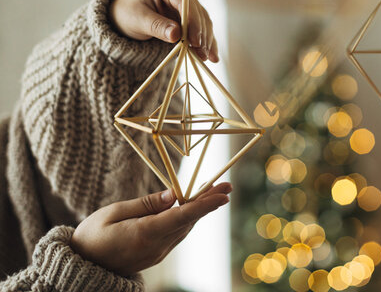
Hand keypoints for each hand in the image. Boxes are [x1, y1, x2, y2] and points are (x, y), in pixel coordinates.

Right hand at [70, 183, 231, 275]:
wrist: (82, 266)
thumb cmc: (92, 235)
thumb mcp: (113, 212)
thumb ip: (146, 204)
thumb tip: (174, 195)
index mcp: (144, 233)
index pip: (181, 217)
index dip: (204, 205)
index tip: (223, 196)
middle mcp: (156, 246)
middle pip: (188, 221)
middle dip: (209, 202)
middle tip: (227, 186)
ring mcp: (157, 253)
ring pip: (185, 228)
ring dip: (201, 209)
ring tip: (216, 191)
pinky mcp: (156, 254)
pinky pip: (177, 233)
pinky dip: (188, 218)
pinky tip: (195, 206)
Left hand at [109, 0, 217, 61]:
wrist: (125, 15)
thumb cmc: (127, 12)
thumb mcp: (138, 20)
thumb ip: (157, 26)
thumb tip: (176, 35)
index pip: (185, 1)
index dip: (193, 22)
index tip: (195, 41)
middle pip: (197, 12)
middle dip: (202, 34)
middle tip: (204, 54)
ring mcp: (187, 1)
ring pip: (203, 21)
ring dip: (207, 40)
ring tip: (209, 58)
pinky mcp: (190, 15)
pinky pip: (201, 29)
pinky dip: (205, 42)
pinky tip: (211, 55)